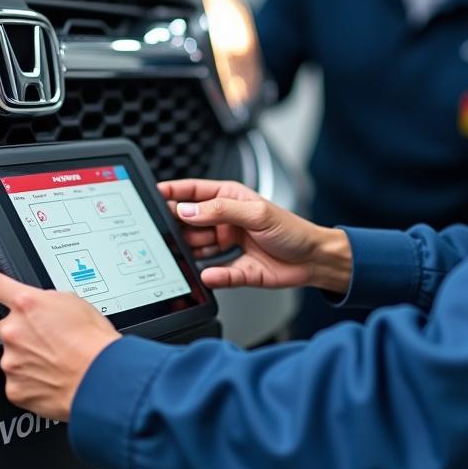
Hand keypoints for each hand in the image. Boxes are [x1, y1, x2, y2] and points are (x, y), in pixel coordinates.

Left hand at [0, 261, 120, 419]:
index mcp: (28, 303)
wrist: (99, 377)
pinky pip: (20, 381)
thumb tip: (43, 306)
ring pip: (16, 356)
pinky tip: (54, 377)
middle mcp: (13, 331)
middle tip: (55, 341)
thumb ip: (49, 301)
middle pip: (12, 328)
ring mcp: (11, 361)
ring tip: (60, 361)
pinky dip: (34, 381)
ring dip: (32, 358)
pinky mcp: (14, 388)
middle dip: (28, 333)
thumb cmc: (94, 341)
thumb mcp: (77, 303)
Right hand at [158, 178, 351, 292]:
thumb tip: (189, 210)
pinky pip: (215, 274)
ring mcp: (228, 246)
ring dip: (189, 252)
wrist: (314, 260)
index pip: (194, 192)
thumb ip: (221, 211)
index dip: (173, 192)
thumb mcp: (257, 214)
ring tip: (181, 254)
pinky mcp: (234, 270)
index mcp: (231, 200)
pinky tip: (208, 275)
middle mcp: (226, 222)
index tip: (152, 193)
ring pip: (197, 249)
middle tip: (163, 231)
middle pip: (190, 222)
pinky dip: (211, 276)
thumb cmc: (293, 230)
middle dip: (176, 225)